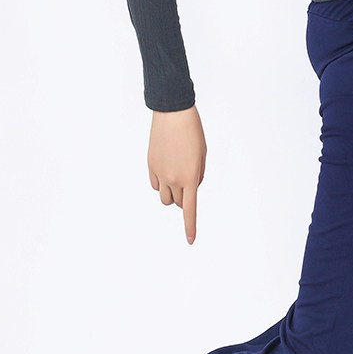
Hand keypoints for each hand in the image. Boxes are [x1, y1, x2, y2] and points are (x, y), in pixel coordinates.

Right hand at [147, 104, 206, 243]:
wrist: (172, 113)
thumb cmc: (193, 133)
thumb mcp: (203, 156)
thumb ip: (198, 176)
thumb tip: (189, 189)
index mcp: (190, 177)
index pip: (190, 210)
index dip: (190, 227)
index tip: (190, 240)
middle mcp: (173, 178)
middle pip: (179, 204)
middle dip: (185, 200)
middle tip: (189, 184)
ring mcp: (160, 173)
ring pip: (165, 198)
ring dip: (172, 195)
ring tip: (177, 179)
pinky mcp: (150, 165)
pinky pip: (155, 185)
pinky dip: (161, 184)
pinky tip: (166, 171)